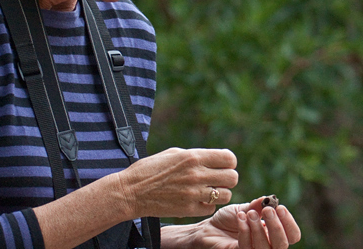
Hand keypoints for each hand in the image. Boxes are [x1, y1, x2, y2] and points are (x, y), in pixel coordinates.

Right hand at [116, 147, 237, 218]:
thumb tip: (214, 159)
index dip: (228, 162)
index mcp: (193, 157)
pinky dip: (206, 205)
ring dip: (219, 193)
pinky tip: (197, 201)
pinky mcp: (188, 210)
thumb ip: (196, 156)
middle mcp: (197, 174)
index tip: (221, 165)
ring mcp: (193, 194)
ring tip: (208, 191)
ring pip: (226, 195)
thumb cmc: (150, 169)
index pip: (229, 159)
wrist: (130, 191)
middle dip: (227, 178)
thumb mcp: (174, 153)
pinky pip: (210, 208)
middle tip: (217, 179)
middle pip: (233, 178)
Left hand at [162, 197, 300, 248]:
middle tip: (267, 211)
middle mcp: (266, 246)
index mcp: (273, 234)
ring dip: (259, 229)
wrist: (206, 229)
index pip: (292, 235)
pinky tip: (240, 218)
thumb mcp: (246, 209)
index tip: (280, 207)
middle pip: (283, 245)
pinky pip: (247, 248)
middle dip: (277, 227)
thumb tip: (271, 199)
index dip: (289, 223)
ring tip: (249, 214)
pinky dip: (245, 232)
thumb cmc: (227, 220)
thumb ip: (259, 206)